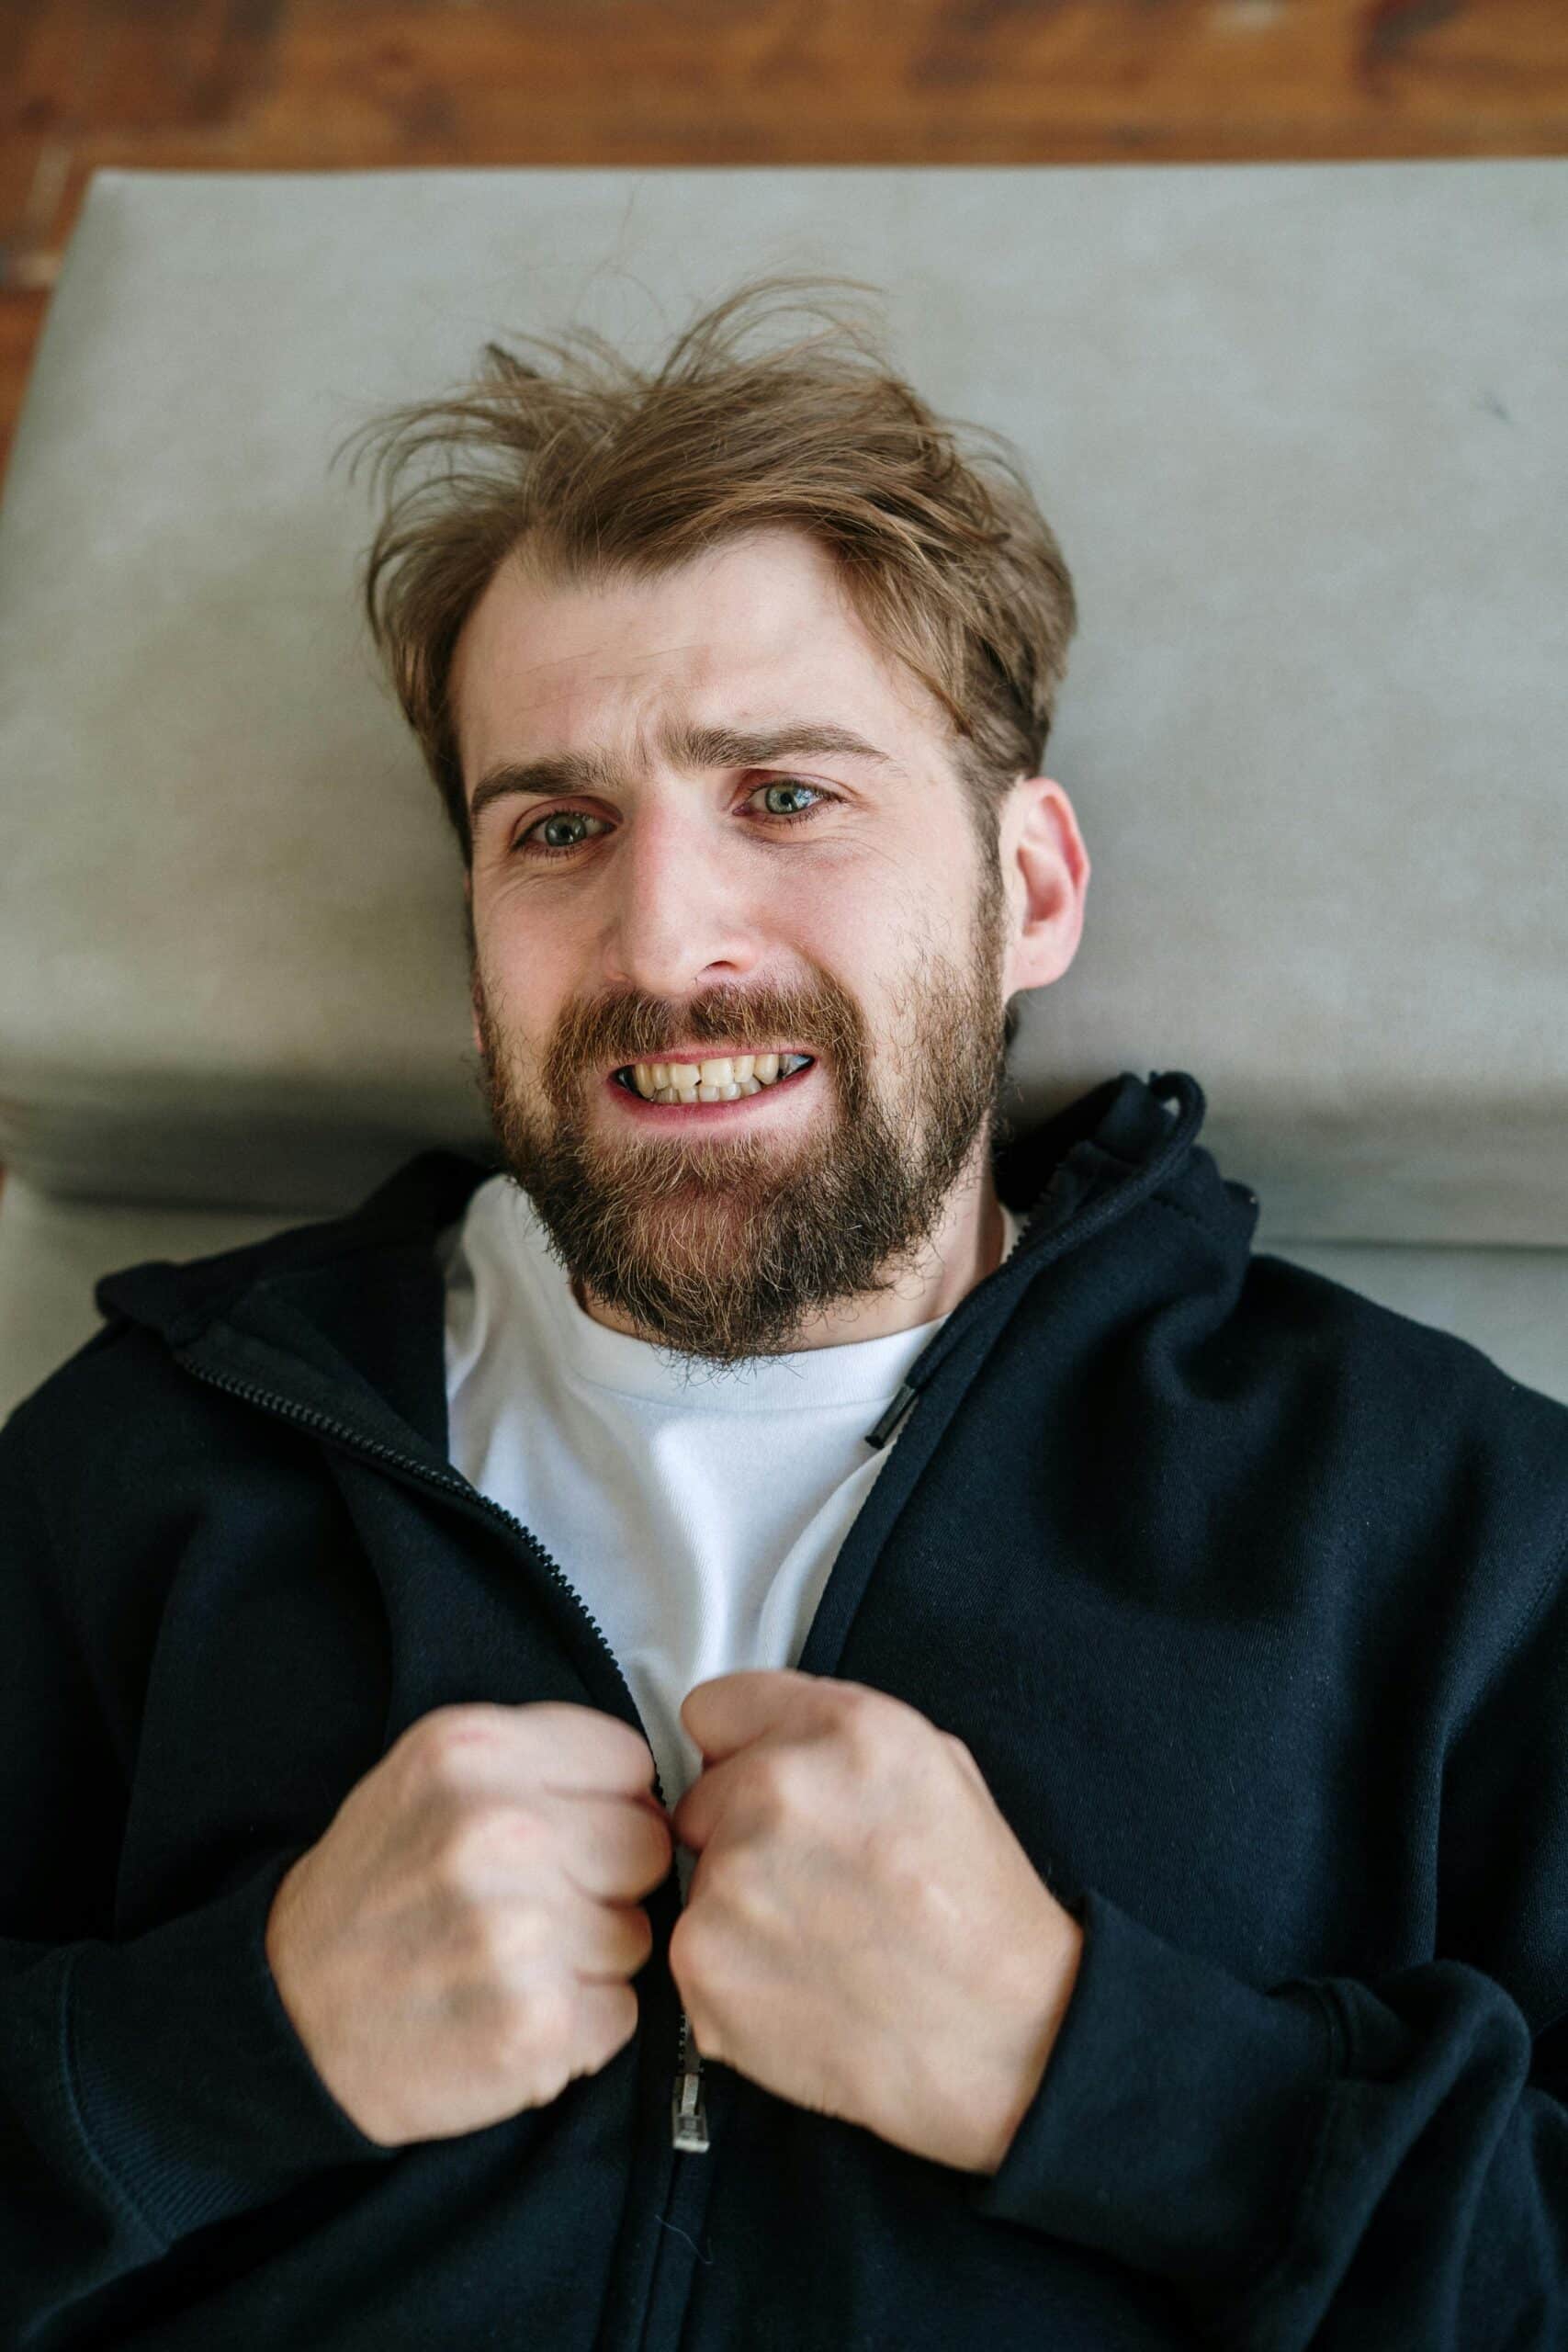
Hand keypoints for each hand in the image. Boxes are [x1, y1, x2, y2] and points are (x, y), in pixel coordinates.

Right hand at [265, 1701, 672, 2146]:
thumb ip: (534, 1759)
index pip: (627, 1761)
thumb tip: (648, 1790)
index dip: (600, 1803)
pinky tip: (513, 2014)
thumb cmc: (376, 1888)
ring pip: (638, 1936)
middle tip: (529, 1907)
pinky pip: (621, 2014)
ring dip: (590, 1958)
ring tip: (509, 1963)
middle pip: (645, 1847)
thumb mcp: (428, 1775)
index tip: (557, 1833)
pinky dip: (580, 2026)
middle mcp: (500, 1829)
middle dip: (603, 1880)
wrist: (286, 2015)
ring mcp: (520, 1933)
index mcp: (473, 1751)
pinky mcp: (536, 2027)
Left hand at [669, 1670, 1082, 2175]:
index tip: (762, 1785)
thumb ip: (836, 1736)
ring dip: (740, 1906)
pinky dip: (733, 1972)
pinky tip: (799, 1985)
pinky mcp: (704, 1960)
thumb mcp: (939, 1769)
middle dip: (741, 1834)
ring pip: (699, 1877)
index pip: (713, 1708)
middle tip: (813, 1882)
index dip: (741, 1752)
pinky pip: (694, 1949)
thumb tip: (765, 1738)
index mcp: (844, 1730)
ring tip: (820, 1941)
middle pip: (701, 1797)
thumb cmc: (981, 1915)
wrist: (1006, 2040)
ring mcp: (733, 1876)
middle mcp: (780, 1789)